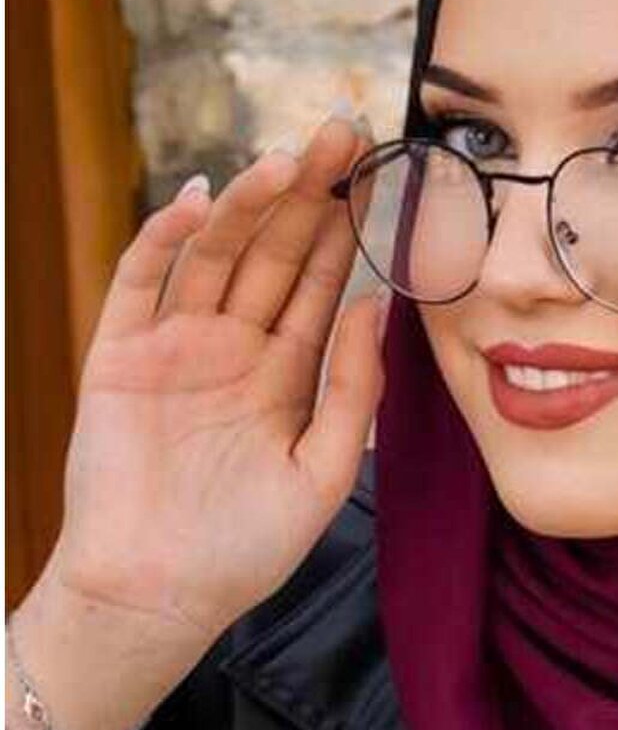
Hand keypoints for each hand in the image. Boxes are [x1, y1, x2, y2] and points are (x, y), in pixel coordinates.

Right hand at [48, 110, 386, 654]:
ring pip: (216, 256)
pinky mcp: (120, 357)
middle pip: (275, 254)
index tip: (386, 174)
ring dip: (249, 203)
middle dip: (309, 194)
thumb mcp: (323, 472)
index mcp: (284, 375)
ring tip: (287, 158)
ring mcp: (174, 347)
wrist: (157, 597)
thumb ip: (354, 390)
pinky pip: (141, 283)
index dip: (351, 230)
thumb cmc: (243, 550)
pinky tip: (199, 198)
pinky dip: (164, 238)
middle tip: (344, 132)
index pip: (323, 285)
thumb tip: (380, 304)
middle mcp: (231, 349)